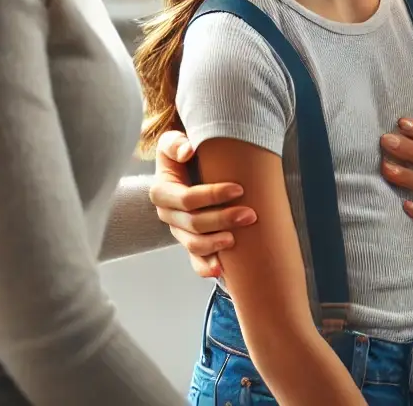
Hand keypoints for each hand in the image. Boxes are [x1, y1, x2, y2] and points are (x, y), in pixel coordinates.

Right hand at [150, 130, 256, 277]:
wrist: (186, 163)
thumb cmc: (183, 150)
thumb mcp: (173, 142)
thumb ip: (175, 143)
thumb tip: (188, 149)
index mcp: (162, 191)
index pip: (187, 199)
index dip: (212, 196)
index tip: (239, 189)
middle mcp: (168, 214)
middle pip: (194, 224)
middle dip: (222, 220)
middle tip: (250, 215)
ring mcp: (178, 230)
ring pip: (194, 244)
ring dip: (216, 244)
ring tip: (237, 239)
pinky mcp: (189, 239)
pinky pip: (194, 259)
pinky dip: (205, 266)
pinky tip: (220, 271)